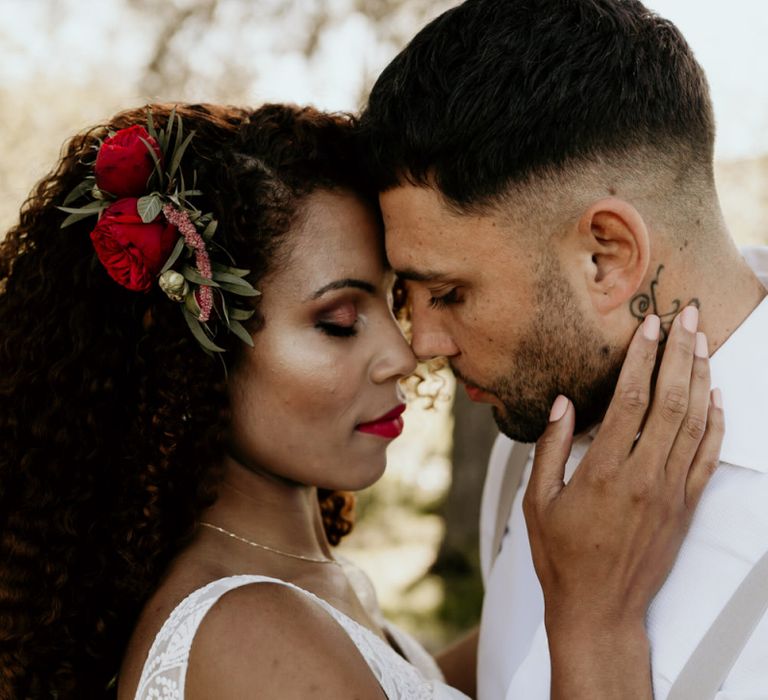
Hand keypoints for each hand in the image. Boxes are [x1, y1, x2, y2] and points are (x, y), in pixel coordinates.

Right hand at [523, 307, 723, 698]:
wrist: (600, 609)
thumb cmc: (562, 556)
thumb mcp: (538, 501)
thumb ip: (551, 447)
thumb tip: (563, 403)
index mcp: (604, 471)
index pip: (631, 399)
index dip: (643, 357)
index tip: (652, 326)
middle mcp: (645, 476)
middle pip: (672, 401)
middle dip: (681, 352)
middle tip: (689, 316)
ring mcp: (672, 492)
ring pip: (696, 422)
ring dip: (702, 377)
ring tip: (704, 342)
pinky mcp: (686, 507)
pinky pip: (709, 456)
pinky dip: (718, 422)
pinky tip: (719, 396)